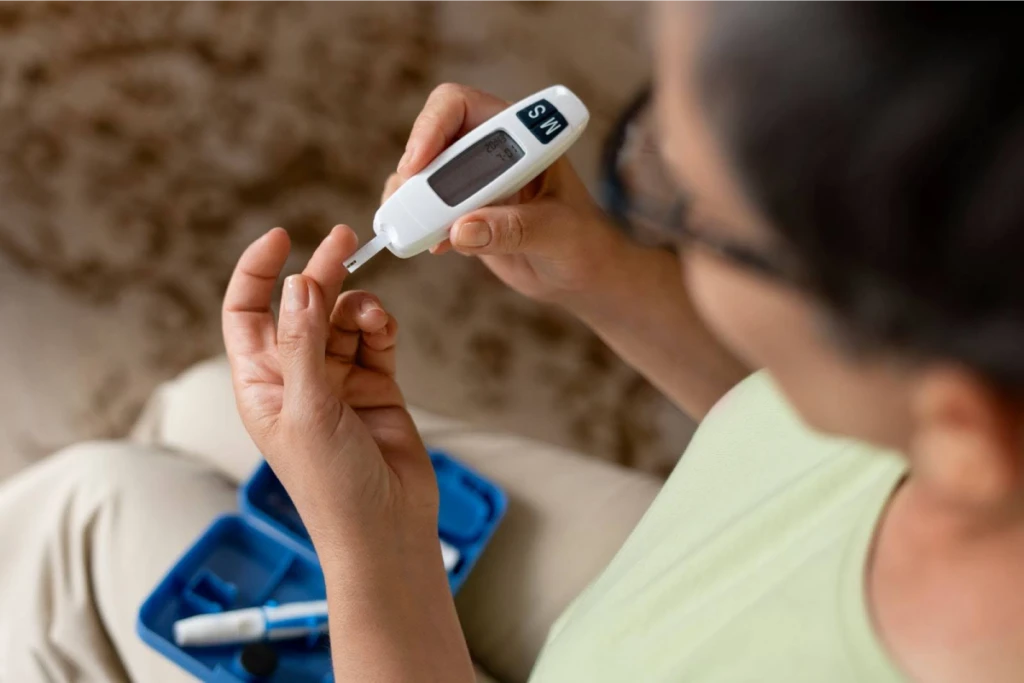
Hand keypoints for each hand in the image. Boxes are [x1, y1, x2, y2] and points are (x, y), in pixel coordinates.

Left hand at [222, 225, 437, 552]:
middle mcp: (297, 378)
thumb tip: (297, 286)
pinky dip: (381, 326)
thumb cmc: (332, 486)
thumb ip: (303, 345)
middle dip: (321, 273)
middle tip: (344, 239)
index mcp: (262, 384)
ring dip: (359, 308)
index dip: (257, 273)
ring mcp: (338, 381)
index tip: (281, 238)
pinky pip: (376, 339)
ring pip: (344, 319)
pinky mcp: (376, 386)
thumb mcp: (307, 411)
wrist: (385, 528)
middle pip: (302, 307)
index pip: (247, 313)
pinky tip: (385, 327)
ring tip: (373, 316)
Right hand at [384, 83, 627, 307]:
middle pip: (428, 140)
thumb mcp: (557, 232)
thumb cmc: (583, 241)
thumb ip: (514, 228)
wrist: (580, 274)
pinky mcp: (459, 214)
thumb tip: (462, 229)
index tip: (418, 164)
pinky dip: (415, 227)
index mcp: (517, 133)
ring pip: (418, 176)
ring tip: (417, 233)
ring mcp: (470, 182)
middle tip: (412, 208)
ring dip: (408, 202)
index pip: (459, 106)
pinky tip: (434, 247)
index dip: (431, 126)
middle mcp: (487, 150)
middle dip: (414, 172)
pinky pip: (421, 211)